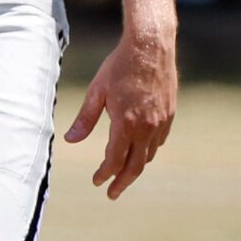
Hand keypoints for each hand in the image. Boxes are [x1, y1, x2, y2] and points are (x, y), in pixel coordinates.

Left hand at [63, 25, 176, 198]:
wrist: (151, 46)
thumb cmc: (119, 66)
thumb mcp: (96, 91)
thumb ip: (85, 119)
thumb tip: (70, 140)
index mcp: (126, 123)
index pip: (114, 160)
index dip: (104, 174)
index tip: (97, 182)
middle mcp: (147, 126)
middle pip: (135, 166)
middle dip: (122, 182)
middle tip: (112, 194)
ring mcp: (161, 121)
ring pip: (149, 155)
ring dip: (135, 167)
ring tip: (123, 174)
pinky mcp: (169, 113)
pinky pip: (159, 141)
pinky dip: (148, 151)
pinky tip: (140, 151)